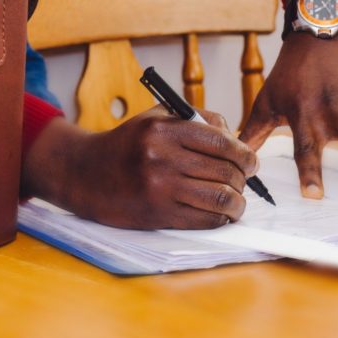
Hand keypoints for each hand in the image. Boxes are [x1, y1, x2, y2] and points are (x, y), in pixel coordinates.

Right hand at [21, 108, 258, 229]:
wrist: (85, 173)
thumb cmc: (127, 144)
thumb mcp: (156, 117)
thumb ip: (197, 119)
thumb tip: (236, 138)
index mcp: (163, 129)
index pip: (221, 142)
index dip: (245, 154)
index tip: (252, 162)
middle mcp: (161, 157)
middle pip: (225, 171)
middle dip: (243, 179)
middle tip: (244, 181)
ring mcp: (159, 188)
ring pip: (220, 198)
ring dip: (237, 203)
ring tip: (237, 201)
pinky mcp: (157, 214)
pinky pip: (204, 219)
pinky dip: (220, 219)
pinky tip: (221, 214)